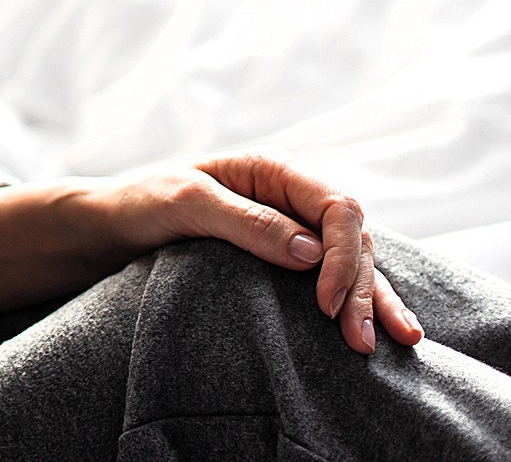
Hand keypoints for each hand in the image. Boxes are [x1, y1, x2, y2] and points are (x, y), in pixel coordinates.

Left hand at [100, 151, 424, 354]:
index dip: (343, 254)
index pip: (337, 205)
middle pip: (353, 236)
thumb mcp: (185, 204)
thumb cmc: (141, 202)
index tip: (325, 304)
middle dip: (362, 286)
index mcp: (273, 169)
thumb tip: (311, 252)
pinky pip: (337, 275)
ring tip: (398, 342)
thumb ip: (245, 221)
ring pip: (355, 258)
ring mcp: (293, 224)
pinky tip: (389, 327)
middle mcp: (291, 194)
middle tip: (357, 341)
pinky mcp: (287, 255)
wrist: (112, 225)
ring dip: (374, 298)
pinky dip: (364, 298)